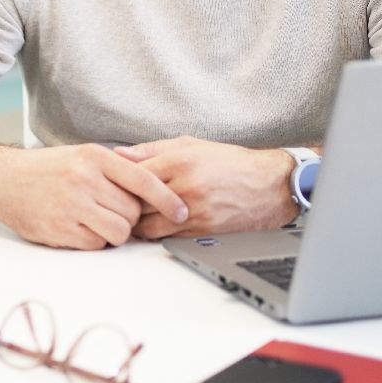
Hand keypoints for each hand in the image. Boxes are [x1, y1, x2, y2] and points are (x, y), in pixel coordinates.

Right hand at [0, 143, 189, 249]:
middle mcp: (84, 180)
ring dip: (115, 232)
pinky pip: (95, 244)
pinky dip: (94, 241)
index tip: (182, 210)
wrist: (3, 180)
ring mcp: (71, 206)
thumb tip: (154, 186)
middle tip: (114, 211)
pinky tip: (80, 227)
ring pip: (118, 232)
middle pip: (133, 211)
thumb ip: (115, 168)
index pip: (143, 179)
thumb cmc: (46, 169)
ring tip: (99, 221)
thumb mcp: (81, 156)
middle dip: (130, 217)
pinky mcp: (60, 230)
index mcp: (94, 157)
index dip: (167, 198)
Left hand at [114, 136, 298, 238]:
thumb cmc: (229, 162)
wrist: (268, 186)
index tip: (112, 183)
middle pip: (138, 203)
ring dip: (138, 223)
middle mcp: (186, 187)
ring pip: (148, 226)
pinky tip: (156, 224)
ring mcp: (194, 212)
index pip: (134, 175)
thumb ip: (152, 149)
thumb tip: (119, 154)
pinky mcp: (201, 232)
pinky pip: (166, 237)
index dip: (119, 181)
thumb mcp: (190, 145)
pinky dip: (156, 233)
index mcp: (181, 161)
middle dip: (125, 205)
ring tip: (135, 215)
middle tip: (117, 203)